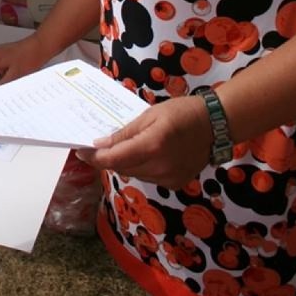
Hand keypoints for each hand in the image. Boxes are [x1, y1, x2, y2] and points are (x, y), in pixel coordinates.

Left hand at [76, 95, 212, 189]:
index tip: (81, 152)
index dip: (94, 158)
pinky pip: (149, 178)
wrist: (215, 124)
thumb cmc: (181, 112)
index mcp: (152, 145)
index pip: (114, 159)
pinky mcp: (175, 183)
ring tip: (123, 147)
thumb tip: (100, 144)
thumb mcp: (149, 116)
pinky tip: (144, 155)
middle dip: (108, 158)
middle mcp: (160, 167)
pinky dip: (141, 167)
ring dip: (125, 163)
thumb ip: (124, 133)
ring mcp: (169, 178)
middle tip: (98, 146)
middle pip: (122, 168)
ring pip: (135, 174)